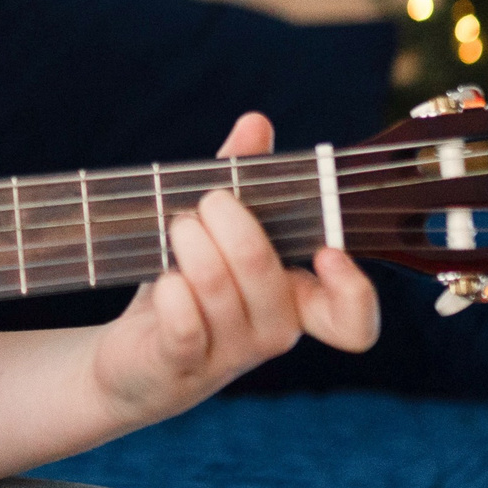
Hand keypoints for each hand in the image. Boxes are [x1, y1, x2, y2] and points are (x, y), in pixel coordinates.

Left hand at [87, 113, 380, 428]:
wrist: (133, 357)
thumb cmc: (186, 287)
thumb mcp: (214, 232)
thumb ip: (242, 180)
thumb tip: (256, 122)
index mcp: (294, 299)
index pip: (351, 321)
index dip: (354, 293)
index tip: (327, 253)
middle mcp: (271, 332)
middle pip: (267, 276)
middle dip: (234, 226)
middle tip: (209, 202)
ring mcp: (227, 355)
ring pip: (221, 292)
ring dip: (194, 246)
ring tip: (177, 226)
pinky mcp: (179, 365)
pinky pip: (184, 325)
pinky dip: (171, 290)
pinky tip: (162, 277)